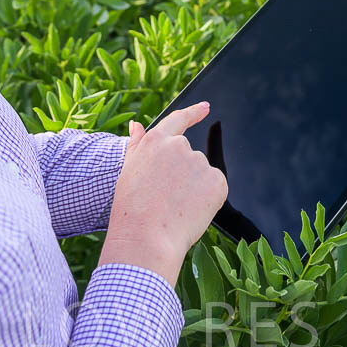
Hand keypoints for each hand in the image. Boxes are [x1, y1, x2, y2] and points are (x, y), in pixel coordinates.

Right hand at [98, 102, 227, 287]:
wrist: (146, 238)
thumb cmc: (132, 210)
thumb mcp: (129, 171)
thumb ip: (137, 145)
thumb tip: (136, 124)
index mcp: (156, 141)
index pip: (179, 120)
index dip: (194, 112)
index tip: (205, 107)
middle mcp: (180, 146)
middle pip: (190, 158)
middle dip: (184, 175)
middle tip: (167, 200)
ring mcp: (200, 162)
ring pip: (202, 176)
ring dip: (194, 189)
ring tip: (174, 210)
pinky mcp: (217, 181)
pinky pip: (215, 189)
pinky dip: (208, 201)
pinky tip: (190, 213)